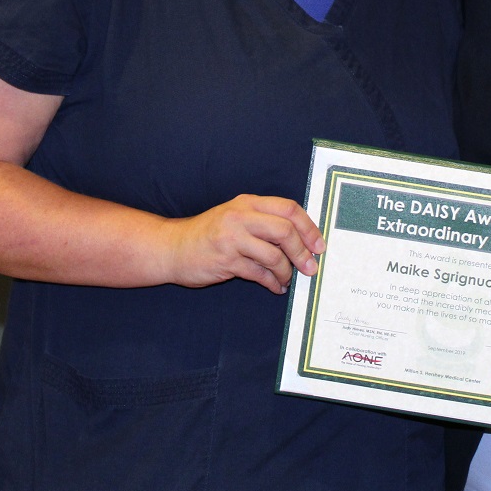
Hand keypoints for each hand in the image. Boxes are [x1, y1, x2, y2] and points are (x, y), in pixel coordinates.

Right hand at [161, 194, 324, 292]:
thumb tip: (301, 239)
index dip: (309, 227)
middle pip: (285, 230)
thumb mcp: (236, 216)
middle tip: (311, 267)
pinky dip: (272, 283)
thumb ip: (264, 221)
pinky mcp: (225, 261)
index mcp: (248, 203)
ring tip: (288, 279)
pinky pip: (258, 274)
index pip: (289, 209)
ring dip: (286, 271)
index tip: (319, 245)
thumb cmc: (210, 234)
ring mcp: (232, 238)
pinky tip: (276, 287)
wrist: (172, 248)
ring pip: (273, 255)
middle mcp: (241, 216)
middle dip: (303, 252)